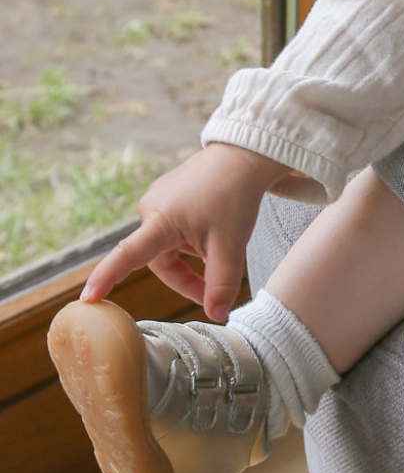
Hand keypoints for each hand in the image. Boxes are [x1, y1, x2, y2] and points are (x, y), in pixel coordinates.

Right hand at [81, 143, 292, 321]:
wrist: (247, 156)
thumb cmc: (236, 195)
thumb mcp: (232, 244)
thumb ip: (222, 282)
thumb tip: (216, 316)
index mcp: (161, 219)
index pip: (127, 255)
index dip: (107, 278)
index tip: (87, 299)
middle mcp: (151, 208)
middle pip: (160, 260)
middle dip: (187, 277)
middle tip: (214, 289)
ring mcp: (159, 200)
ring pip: (169, 247)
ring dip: (191, 257)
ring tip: (220, 249)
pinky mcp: (169, 195)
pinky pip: (173, 230)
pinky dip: (192, 241)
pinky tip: (214, 232)